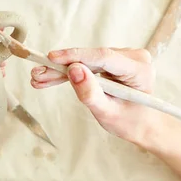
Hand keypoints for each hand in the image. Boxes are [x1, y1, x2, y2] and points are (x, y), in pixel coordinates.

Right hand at [31, 47, 163, 141]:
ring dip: (62, 70)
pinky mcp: (114, 61)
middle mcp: (134, 58)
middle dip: (62, 67)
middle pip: (91, 58)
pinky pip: (88, 64)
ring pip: (86, 61)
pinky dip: (70, 72)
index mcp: (139, 69)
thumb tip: (74, 70)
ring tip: (38, 78)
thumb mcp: (108, 114)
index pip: (104, 57)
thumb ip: (91, 93)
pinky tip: (50, 78)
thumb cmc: (130, 122)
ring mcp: (124, 57)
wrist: (143, 124)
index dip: (76, 56)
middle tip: (36, 74)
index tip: (52, 58)